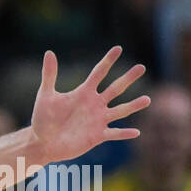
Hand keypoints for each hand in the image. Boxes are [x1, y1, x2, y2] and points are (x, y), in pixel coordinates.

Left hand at [29, 46, 147, 164]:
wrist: (43, 143)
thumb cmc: (43, 119)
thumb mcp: (46, 96)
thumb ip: (49, 75)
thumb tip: (49, 52)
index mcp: (84, 93)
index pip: (99, 73)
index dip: (108, 61)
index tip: (118, 48)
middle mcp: (95, 104)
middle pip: (115, 88)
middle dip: (128, 79)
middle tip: (141, 67)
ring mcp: (98, 120)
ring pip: (120, 111)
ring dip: (133, 106)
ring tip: (147, 99)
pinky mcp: (97, 136)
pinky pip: (114, 133)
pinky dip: (124, 133)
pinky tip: (136, 132)